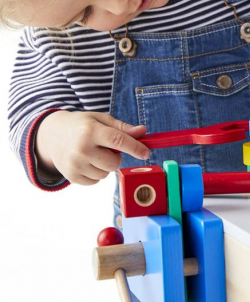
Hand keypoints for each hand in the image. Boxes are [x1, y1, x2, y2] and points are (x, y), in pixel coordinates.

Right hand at [35, 111, 150, 184]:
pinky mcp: (71, 176)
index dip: (135, 148)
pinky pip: (96, 181)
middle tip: (105, 147)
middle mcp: (81, 149)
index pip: (118, 141)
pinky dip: (96, 173)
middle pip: (115, 163)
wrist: (50, 135)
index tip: (146, 153)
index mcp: (90, 131)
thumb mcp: (100, 120)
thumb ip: (122, 128)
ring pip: (106, 174)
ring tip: (93, 154)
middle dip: (116, 156)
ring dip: (105, 165)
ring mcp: (75, 165)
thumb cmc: (81, 126)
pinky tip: (86, 162)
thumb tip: (143, 132)